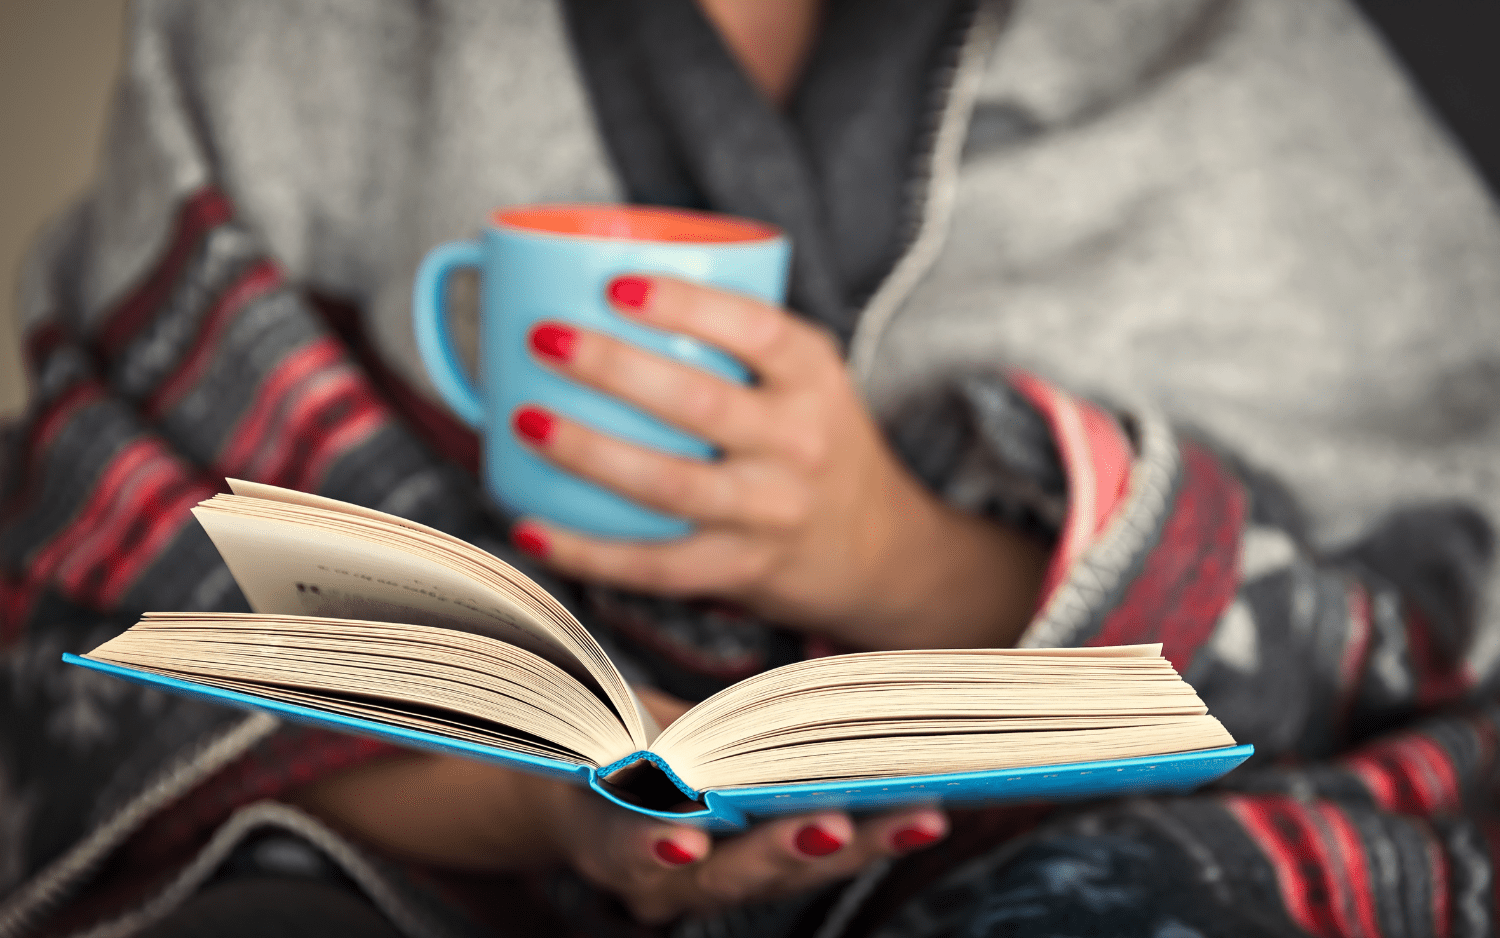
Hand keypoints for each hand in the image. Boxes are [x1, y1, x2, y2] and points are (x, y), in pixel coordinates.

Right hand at [293, 688, 947, 923]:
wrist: (568, 792)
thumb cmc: (561, 738)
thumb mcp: (556, 718)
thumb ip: (546, 684)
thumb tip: (439, 607)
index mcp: (595, 835)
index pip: (619, 849)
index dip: (649, 841)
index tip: (684, 827)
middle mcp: (656, 868)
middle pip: (723, 876)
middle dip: (780, 850)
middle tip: (838, 823)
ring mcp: (709, 873)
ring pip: (781, 872)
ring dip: (847, 843)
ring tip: (914, 812)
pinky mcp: (752, 855)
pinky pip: (809, 851)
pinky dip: (863, 829)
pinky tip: (919, 801)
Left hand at [509, 275, 1046, 649]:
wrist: (877, 547)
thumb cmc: (813, 440)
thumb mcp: (805, 376)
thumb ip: (733, 338)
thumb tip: (595, 279)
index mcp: (813, 377)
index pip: (756, 330)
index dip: (685, 305)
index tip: (616, 285)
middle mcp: (799, 443)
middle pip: (699, 403)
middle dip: (612, 368)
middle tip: (543, 338)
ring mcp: (770, 511)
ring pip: (669, 485)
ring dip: (588, 452)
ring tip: (524, 419)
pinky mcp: (740, 569)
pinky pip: (654, 564)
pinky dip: (586, 550)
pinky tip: (531, 526)